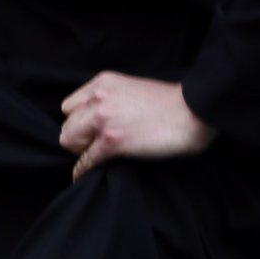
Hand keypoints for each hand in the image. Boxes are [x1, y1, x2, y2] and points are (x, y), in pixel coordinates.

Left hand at [59, 72, 213, 177]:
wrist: (192, 111)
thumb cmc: (169, 103)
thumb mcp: (131, 88)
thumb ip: (110, 99)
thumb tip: (99, 119)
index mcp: (102, 83)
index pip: (70, 106)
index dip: (78, 121)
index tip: (89, 131)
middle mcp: (98, 98)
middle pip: (67, 124)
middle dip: (78, 138)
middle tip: (94, 146)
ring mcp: (103, 119)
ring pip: (69, 140)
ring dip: (80, 152)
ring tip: (95, 157)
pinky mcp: (112, 141)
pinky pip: (85, 160)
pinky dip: (83, 170)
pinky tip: (84, 176)